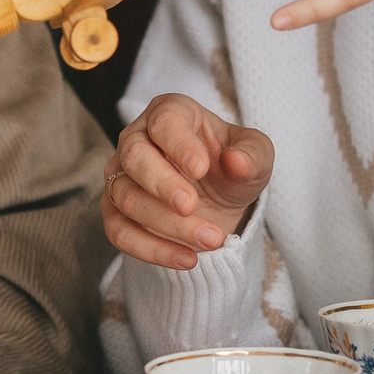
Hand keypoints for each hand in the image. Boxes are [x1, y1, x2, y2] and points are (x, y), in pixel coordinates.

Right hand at [104, 92, 275, 270]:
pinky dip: (152, 250)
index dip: (179, 145)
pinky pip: (120, 232)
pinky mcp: (116, 212)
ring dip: (167, 224)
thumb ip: (252, 154)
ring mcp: (121, 177)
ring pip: (127, 199)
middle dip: (162, 184)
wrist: (220, 201)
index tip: (201, 168)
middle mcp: (137, 140)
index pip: (164, 122)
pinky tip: (188, 259)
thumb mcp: (257, 156)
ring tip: (212, 239)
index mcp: (170, 113)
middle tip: (191, 206)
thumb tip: (236, 161)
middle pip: (134, 157)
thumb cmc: (234, 167)